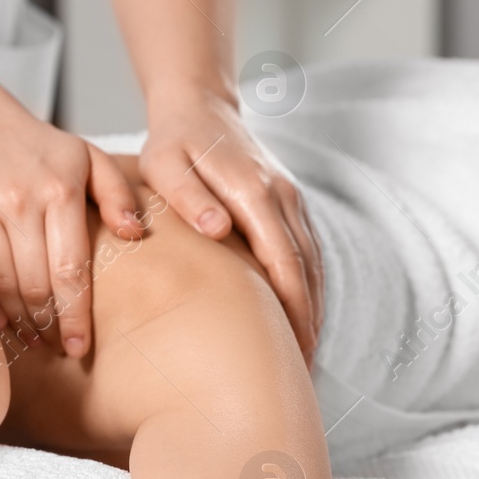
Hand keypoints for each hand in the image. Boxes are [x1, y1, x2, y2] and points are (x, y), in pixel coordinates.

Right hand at [0, 108, 141, 357]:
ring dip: (20, 320)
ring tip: (35, 338)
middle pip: (36, 284)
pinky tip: (3, 321)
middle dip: (49, 325)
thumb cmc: (39, 147)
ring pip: (3, 283)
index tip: (80, 347)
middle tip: (59, 346)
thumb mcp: (88, 157)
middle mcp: (21, 201)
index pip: (71, 269)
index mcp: (60, 191)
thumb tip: (134, 233)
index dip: (75, 315)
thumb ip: (118, 192)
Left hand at [140, 93, 324, 365]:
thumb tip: (218, 230)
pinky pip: (308, 254)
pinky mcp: (289, 207)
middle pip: (305, 268)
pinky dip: (310, 290)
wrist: (199, 106)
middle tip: (301, 371)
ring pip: (313, 264)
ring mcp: (290, 200)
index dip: (290, 305)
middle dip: (308, 320)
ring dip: (313, 309)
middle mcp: (281, 196)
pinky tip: (302, 323)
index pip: (282, 257)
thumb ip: (186, 195)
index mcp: (253, 190)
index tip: (290, 346)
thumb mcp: (165, 163)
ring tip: (304, 359)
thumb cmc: (172, 142)